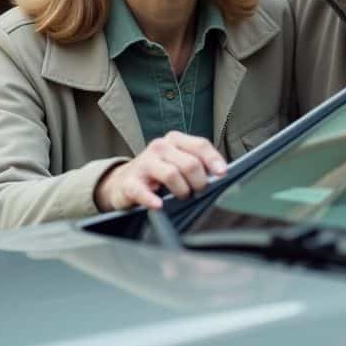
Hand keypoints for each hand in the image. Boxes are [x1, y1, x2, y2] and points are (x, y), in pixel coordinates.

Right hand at [93, 131, 227, 211]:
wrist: (123, 182)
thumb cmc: (158, 173)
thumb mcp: (178, 162)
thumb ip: (198, 164)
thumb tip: (220, 174)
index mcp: (175, 140)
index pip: (200, 145)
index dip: (214, 160)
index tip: (222, 174)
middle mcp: (160, 147)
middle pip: (189, 163)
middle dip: (199, 181)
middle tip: (198, 191)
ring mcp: (144, 163)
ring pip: (171, 174)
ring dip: (182, 190)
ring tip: (181, 197)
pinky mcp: (129, 182)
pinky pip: (142, 191)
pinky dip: (152, 199)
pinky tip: (159, 205)